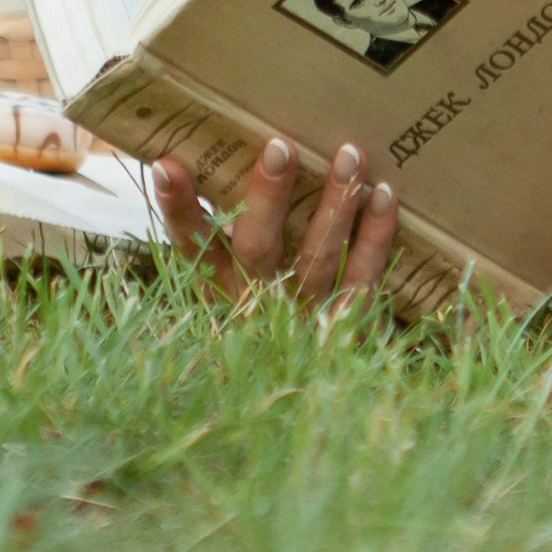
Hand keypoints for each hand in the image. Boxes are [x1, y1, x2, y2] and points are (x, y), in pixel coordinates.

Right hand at [152, 136, 399, 316]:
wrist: (320, 404)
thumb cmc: (276, 326)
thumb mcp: (242, 288)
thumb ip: (236, 238)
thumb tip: (227, 174)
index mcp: (224, 290)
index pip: (193, 247)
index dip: (179, 209)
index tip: (167, 165)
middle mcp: (259, 304)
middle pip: (257, 248)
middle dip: (267, 197)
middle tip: (280, 146)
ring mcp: (306, 316)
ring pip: (317, 257)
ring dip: (334, 204)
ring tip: (349, 154)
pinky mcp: (350, 327)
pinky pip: (364, 276)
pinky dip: (376, 236)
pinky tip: (384, 194)